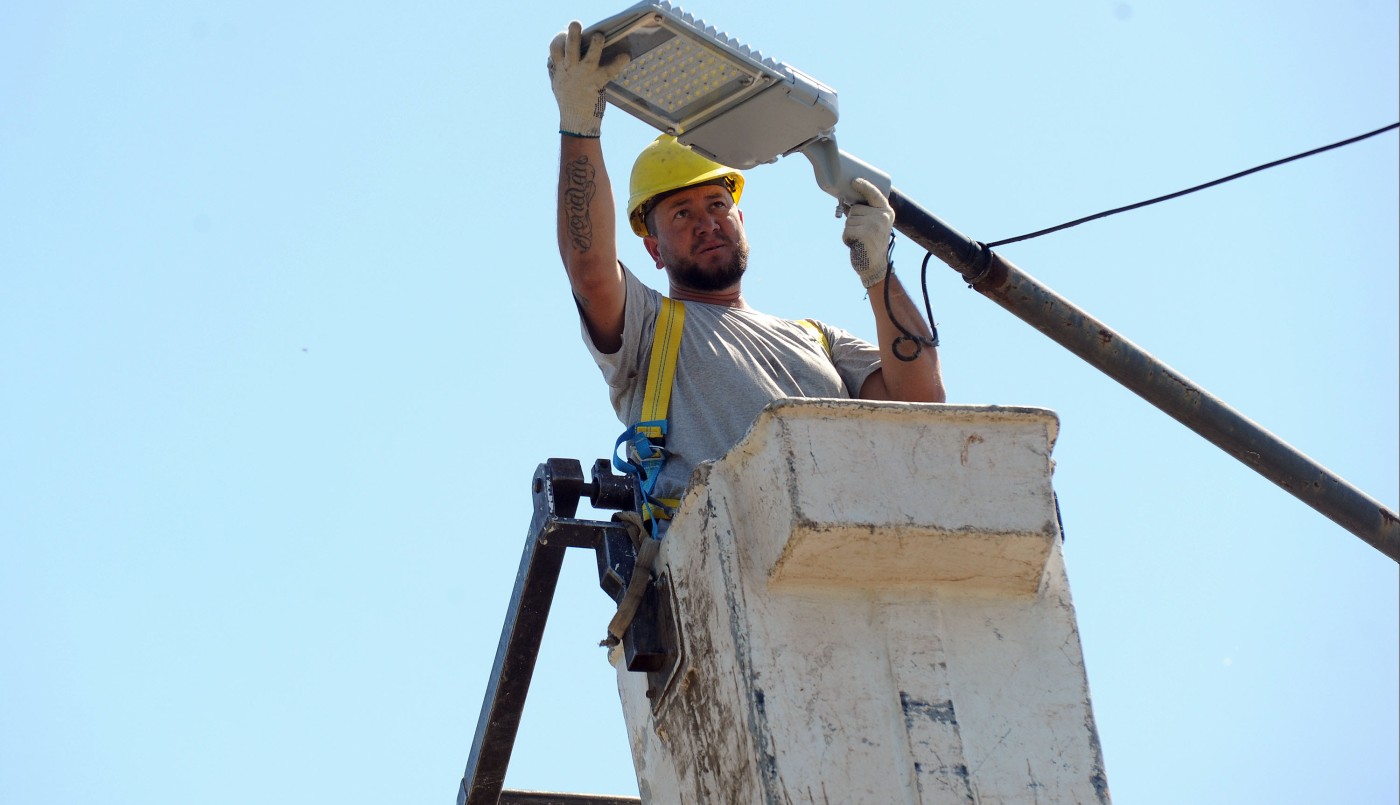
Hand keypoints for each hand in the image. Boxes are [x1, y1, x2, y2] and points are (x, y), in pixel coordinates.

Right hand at [548, 21, 630, 136]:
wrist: (576, 122)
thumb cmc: (569, 101)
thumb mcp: (558, 84)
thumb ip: (557, 70)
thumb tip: (554, 59)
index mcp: (560, 69)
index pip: (555, 49)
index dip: (559, 39)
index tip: (564, 33)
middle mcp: (571, 70)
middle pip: (569, 48)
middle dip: (572, 35)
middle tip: (576, 24)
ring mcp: (585, 76)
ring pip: (590, 57)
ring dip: (596, 45)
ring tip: (599, 36)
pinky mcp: (597, 82)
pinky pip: (610, 70)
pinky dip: (618, 62)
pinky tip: (625, 56)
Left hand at [842, 178, 894, 288]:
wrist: (874, 267)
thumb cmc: (870, 244)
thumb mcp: (872, 225)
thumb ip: (864, 212)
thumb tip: (845, 199)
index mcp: (886, 212)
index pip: (874, 194)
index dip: (864, 186)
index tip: (855, 181)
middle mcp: (883, 217)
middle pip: (855, 209)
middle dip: (853, 221)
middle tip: (862, 234)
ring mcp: (875, 225)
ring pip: (849, 220)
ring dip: (850, 231)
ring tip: (860, 240)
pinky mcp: (866, 234)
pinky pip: (846, 230)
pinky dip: (847, 239)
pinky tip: (857, 245)